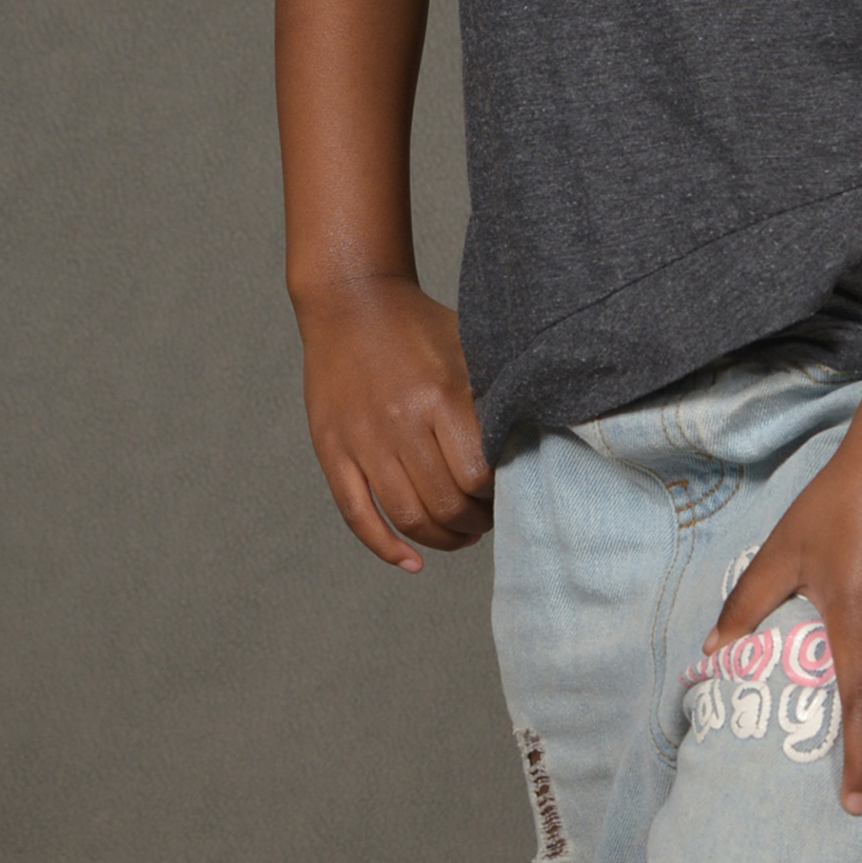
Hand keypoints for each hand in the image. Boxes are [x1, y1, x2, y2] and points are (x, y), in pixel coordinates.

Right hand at [296, 277, 491, 571]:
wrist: (351, 301)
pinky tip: (411, 561)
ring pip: (407, 516)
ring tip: (460, 534)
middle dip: (476, 522)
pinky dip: (385, 547)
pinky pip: (357, 515)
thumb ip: (493, 399)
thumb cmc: (420, 326)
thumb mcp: (469, 349)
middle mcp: (399, 422)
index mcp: (439, 395)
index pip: (478, 473)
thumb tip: (529, 447)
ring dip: (442, 539)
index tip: (507, 491)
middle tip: (487, 517)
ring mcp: (362, 440)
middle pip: (446, 503)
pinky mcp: (332, 450)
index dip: (497, 494)